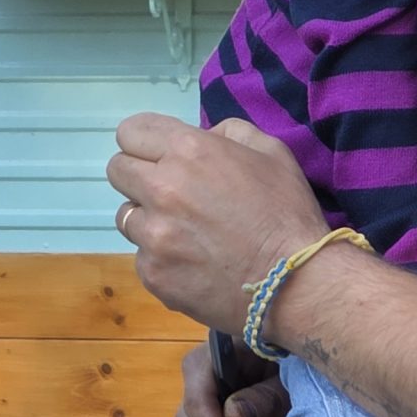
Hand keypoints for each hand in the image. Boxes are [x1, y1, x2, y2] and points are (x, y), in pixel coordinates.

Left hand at [109, 112, 330, 330]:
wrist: (298, 284)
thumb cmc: (288, 214)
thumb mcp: (271, 152)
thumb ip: (228, 133)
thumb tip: (201, 138)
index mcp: (188, 151)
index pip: (131, 131)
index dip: (146, 142)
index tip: (160, 156)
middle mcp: (161, 189)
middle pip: (118, 170)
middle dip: (140, 176)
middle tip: (170, 193)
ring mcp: (152, 236)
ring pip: (126, 215)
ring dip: (149, 219)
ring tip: (187, 233)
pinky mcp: (152, 274)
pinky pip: (142, 256)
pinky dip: (161, 258)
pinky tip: (194, 263)